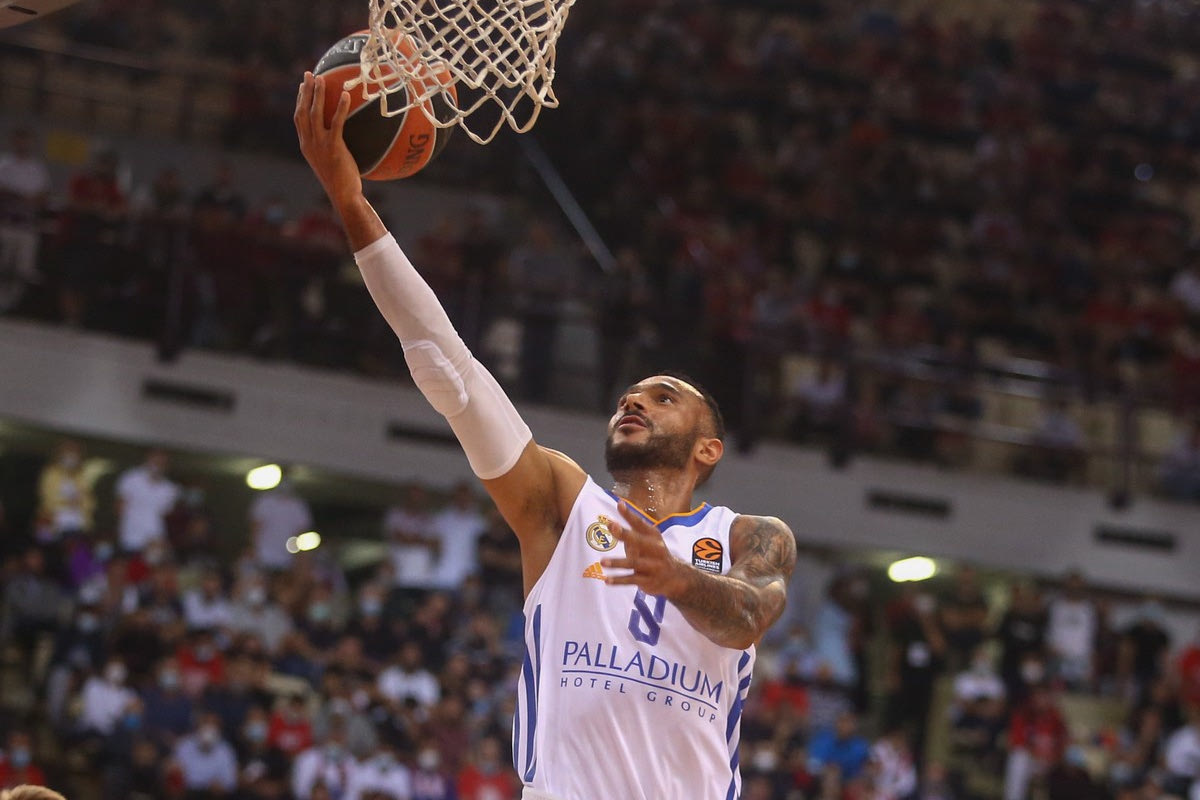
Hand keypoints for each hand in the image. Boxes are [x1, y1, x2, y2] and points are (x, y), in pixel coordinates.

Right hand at [294, 71, 360, 206]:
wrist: (343, 195)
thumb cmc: (340, 181)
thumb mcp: (329, 162)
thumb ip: (328, 147)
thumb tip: (337, 136)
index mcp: (306, 145)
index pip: (298, 118)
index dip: (299, 101)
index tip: (302, 86)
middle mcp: (309, 143)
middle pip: (303, 111)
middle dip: (305, 91)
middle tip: (309, 74)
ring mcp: (320, 145)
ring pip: (315, 114)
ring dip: (317, 94)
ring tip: (322, 79)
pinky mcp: (334, 147)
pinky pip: (336, 122)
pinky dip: (340, 107)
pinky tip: (346, 95)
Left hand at [600, 502, 688, 597]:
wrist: (674, 577)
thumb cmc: (653, 554)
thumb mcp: (646, 540)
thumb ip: (629, 530)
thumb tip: (612, 519)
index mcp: (653, 536)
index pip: (640, 523)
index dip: (629, 514)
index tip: (619, 504)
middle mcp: (656, 549)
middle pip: (639, 540)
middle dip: (625, 534)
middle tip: (612, 526)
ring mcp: (653, 565)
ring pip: (634, 563)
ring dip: (617, 562)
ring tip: (602, 561)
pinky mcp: (649, 580)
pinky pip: (632, 580)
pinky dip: (619, 580)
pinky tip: (607, 580)